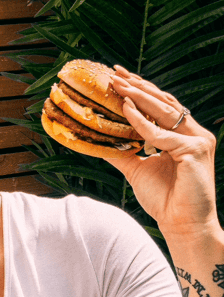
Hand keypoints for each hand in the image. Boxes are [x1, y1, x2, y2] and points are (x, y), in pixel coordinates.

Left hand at [109, 66, 217, 238]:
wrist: (181, 223)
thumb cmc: (164, 199)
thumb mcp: (137, 169)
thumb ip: (122, 151)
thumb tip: (97, 139)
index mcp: (182, 135)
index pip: (160, 106)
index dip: (139, 90)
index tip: (117, 76)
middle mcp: (194, 132)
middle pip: (163, 102)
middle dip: (137, 86)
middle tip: (114, 72)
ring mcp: (198, 139)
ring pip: (164, 111)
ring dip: (138, 96)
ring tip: (117, 83)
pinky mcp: (196, 149)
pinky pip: (162, 133)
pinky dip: (142, 122)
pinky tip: (125, 110)